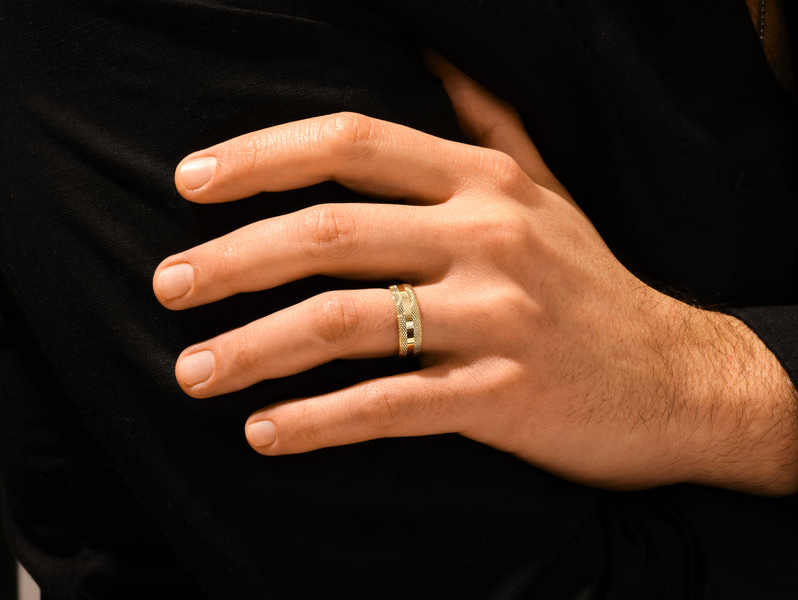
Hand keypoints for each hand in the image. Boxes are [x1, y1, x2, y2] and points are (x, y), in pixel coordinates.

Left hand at [153, 58, 797, 493]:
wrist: (675, 375)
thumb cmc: (592, 282)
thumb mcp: (546, 188)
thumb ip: (487, 120)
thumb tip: (431, 56)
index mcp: (485, 181)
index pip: (351, 145)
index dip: (261, 158)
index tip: (191, 183)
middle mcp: (488, 237)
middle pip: (328, 235)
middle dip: (232, 260)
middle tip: (168, 286)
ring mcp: (497, 318)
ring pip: (345, 324)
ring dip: (254, 350)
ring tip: (193, 372)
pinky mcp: (502, 395)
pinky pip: (388, 406)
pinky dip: (316, 423)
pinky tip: (263, 434)